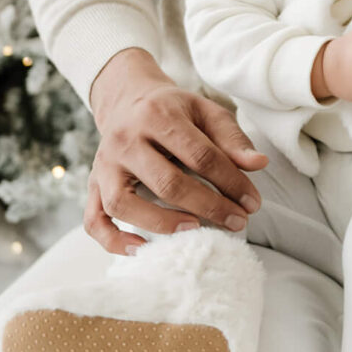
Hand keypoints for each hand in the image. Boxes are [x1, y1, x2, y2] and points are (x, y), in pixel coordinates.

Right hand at [84, 48, 268, 256]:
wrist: (128, 100)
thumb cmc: (174, 111)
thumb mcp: (206, 112)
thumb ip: (232, 139)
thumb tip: (259, 164)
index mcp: (158, 116)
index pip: (200, 155)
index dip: (231, 182)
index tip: (253, 203)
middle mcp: (125, 140)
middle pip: (166, 182)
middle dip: (208, 206)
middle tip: (237, 222)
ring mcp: (104, 164)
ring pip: (123, 204)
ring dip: (161, 223)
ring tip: (195, 230)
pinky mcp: (93, 184)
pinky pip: (93, 220)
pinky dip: (113, 240)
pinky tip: (141, 250)